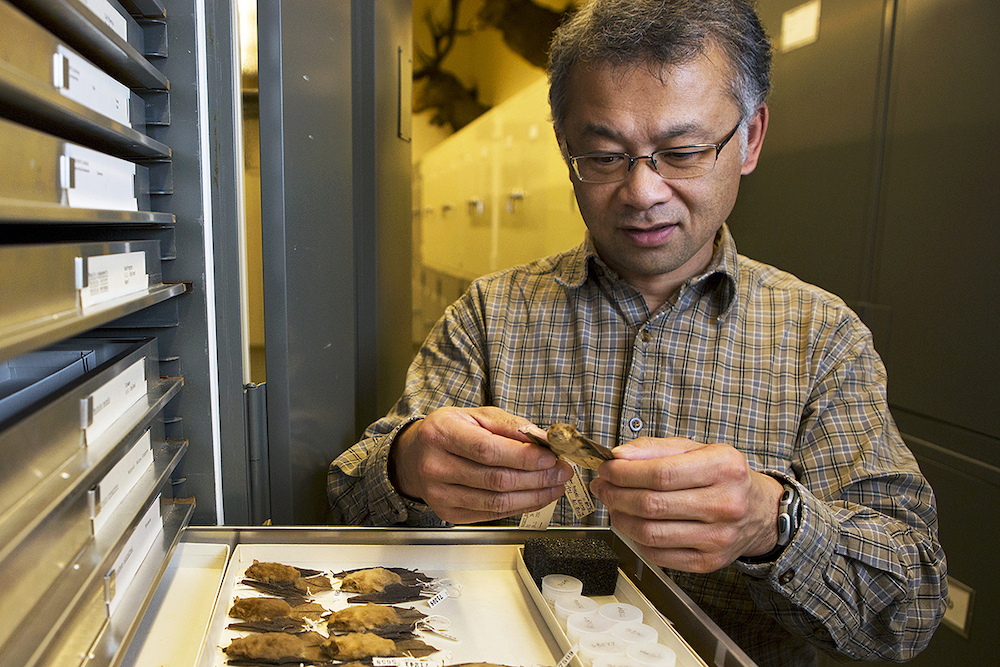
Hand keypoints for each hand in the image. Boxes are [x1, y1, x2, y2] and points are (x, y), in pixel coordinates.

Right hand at [389, 406, 574, 523]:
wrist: (415, 457)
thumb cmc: (448, 432)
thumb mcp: (475, 415)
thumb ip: (510, 425)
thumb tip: (543, 439)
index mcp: (441, 434)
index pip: (487, 449)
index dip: (523, 456)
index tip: (550, 456)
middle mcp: (436, 466)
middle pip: (495, 479)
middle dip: (537, 477)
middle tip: (561, 471)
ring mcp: (440, 494)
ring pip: (496, 502)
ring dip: (533, 496)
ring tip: (555, 486)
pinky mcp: (449, 514)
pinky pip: (492, 514)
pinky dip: (520, 507)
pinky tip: (536, 497)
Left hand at [590, 437, 783, 571]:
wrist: (760, 511)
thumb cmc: (723, 476)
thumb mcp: (697, 450)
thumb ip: (656, 448)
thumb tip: (619, 455)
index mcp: (724, 468)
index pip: (661, 474)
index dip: (625, 473)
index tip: (607, 469)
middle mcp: (725, 504)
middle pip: (652, 504)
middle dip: (616, 494)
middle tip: (603, 485)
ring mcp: (718, 537)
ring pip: (651, 533)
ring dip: (620, 518)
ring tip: (614, 504)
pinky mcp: (709, 562)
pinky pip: (658, 555)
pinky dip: (636, 540)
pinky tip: (633, 524)